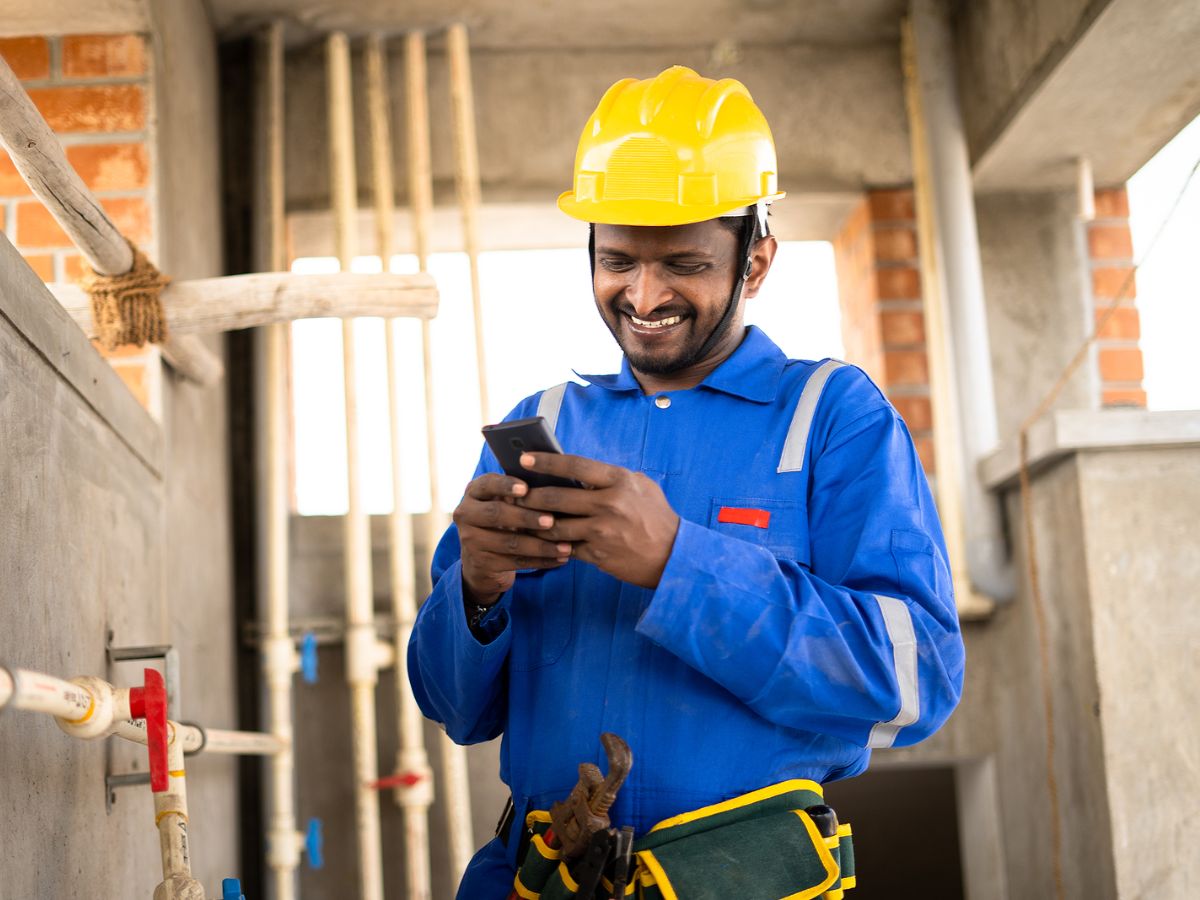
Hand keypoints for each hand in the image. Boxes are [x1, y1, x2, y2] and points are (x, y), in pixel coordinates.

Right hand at [452, 473, 572, 605]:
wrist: (481, 557)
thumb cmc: (504, 518)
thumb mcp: (504, 501)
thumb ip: (521, 492)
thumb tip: (559, 482)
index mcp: (473, 492)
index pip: (487, 484)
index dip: (506, 486)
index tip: (526, 488)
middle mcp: (466, 514)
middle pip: (496, 514)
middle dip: (526, 517)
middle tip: (551, 520)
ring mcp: (470, 540)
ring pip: (509, 543)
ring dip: (540, 545)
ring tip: (565, 546)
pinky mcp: (482, 563)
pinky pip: (516, 563)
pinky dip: (541, 561)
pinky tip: (560, 559)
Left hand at [515, 452, 679, 588]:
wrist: (674, 556)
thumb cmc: (656, 516)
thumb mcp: (640, 487)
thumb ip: (610, 478)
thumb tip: (576, 473)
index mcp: (619, 481)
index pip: (574, 465)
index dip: (545, 461)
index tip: (524, 458)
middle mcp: (609, 504)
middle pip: (555, 497)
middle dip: (529, 495)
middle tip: (512, 492)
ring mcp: (602, 531)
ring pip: (554, 525)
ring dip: (533, 522)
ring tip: (519, 517)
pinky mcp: (598, 554)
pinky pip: (565, 548)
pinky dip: (550, 544)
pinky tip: (538, 540)